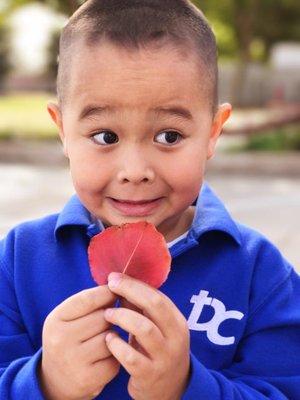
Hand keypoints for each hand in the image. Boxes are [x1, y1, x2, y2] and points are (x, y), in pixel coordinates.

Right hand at [39, 285, 119, 399]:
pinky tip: (105, 358)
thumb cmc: (69, 338)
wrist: (55, 380)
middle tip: (106, 322)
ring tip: (105, 339)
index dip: (107, 293)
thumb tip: (119, 286)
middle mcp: (60, 340)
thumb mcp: (69, 316)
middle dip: (111, 317)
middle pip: (104, 318)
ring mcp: (73, 361)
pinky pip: (115, 359)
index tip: (116, 291)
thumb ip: (90, 300)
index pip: (88, 299)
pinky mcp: (88, 379)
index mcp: (56, 319)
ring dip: (114, 337)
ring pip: (111, 338)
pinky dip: (115, 357)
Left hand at [104, 273, 190, 399]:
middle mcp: (175, 337)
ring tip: (108, 314)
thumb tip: (119, 282)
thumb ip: (139, 308)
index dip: (135, 284)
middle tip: (110, 286)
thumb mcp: (154, 327)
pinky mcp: (150, 375)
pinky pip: (131, 357)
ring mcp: (164, 357)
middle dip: (130, 291)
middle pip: (155, 305)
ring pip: (144, 329)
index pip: (157, 295)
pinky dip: (117, 345)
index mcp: (176, 321)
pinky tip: (109, 339)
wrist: (170, 389)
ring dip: (123, 317)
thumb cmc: (156, 349)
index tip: (115, 277)